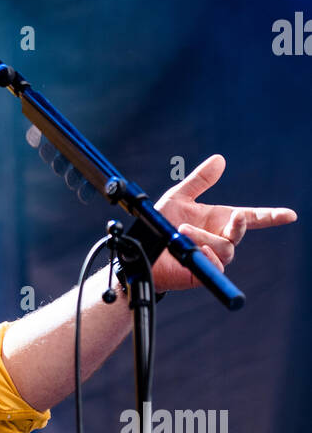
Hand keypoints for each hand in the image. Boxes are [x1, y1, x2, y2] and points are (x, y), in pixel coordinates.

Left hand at [151, 153, 296, 291]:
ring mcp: (213, 256)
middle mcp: (220, 238)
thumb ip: (200, 180)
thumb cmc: (161, 225)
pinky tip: (195, 249)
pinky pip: (216, 266)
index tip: (290, 215)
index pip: (252, 218)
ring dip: (204, 236)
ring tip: (183, 230)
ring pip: (225, 248)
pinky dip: (207, 255)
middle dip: (241, 223)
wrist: (142, 249)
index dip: (272, 217)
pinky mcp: (204, 272)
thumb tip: (220, 159)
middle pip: (241, 232)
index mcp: (219, 220)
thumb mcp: (179, 197)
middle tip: (236, 216)